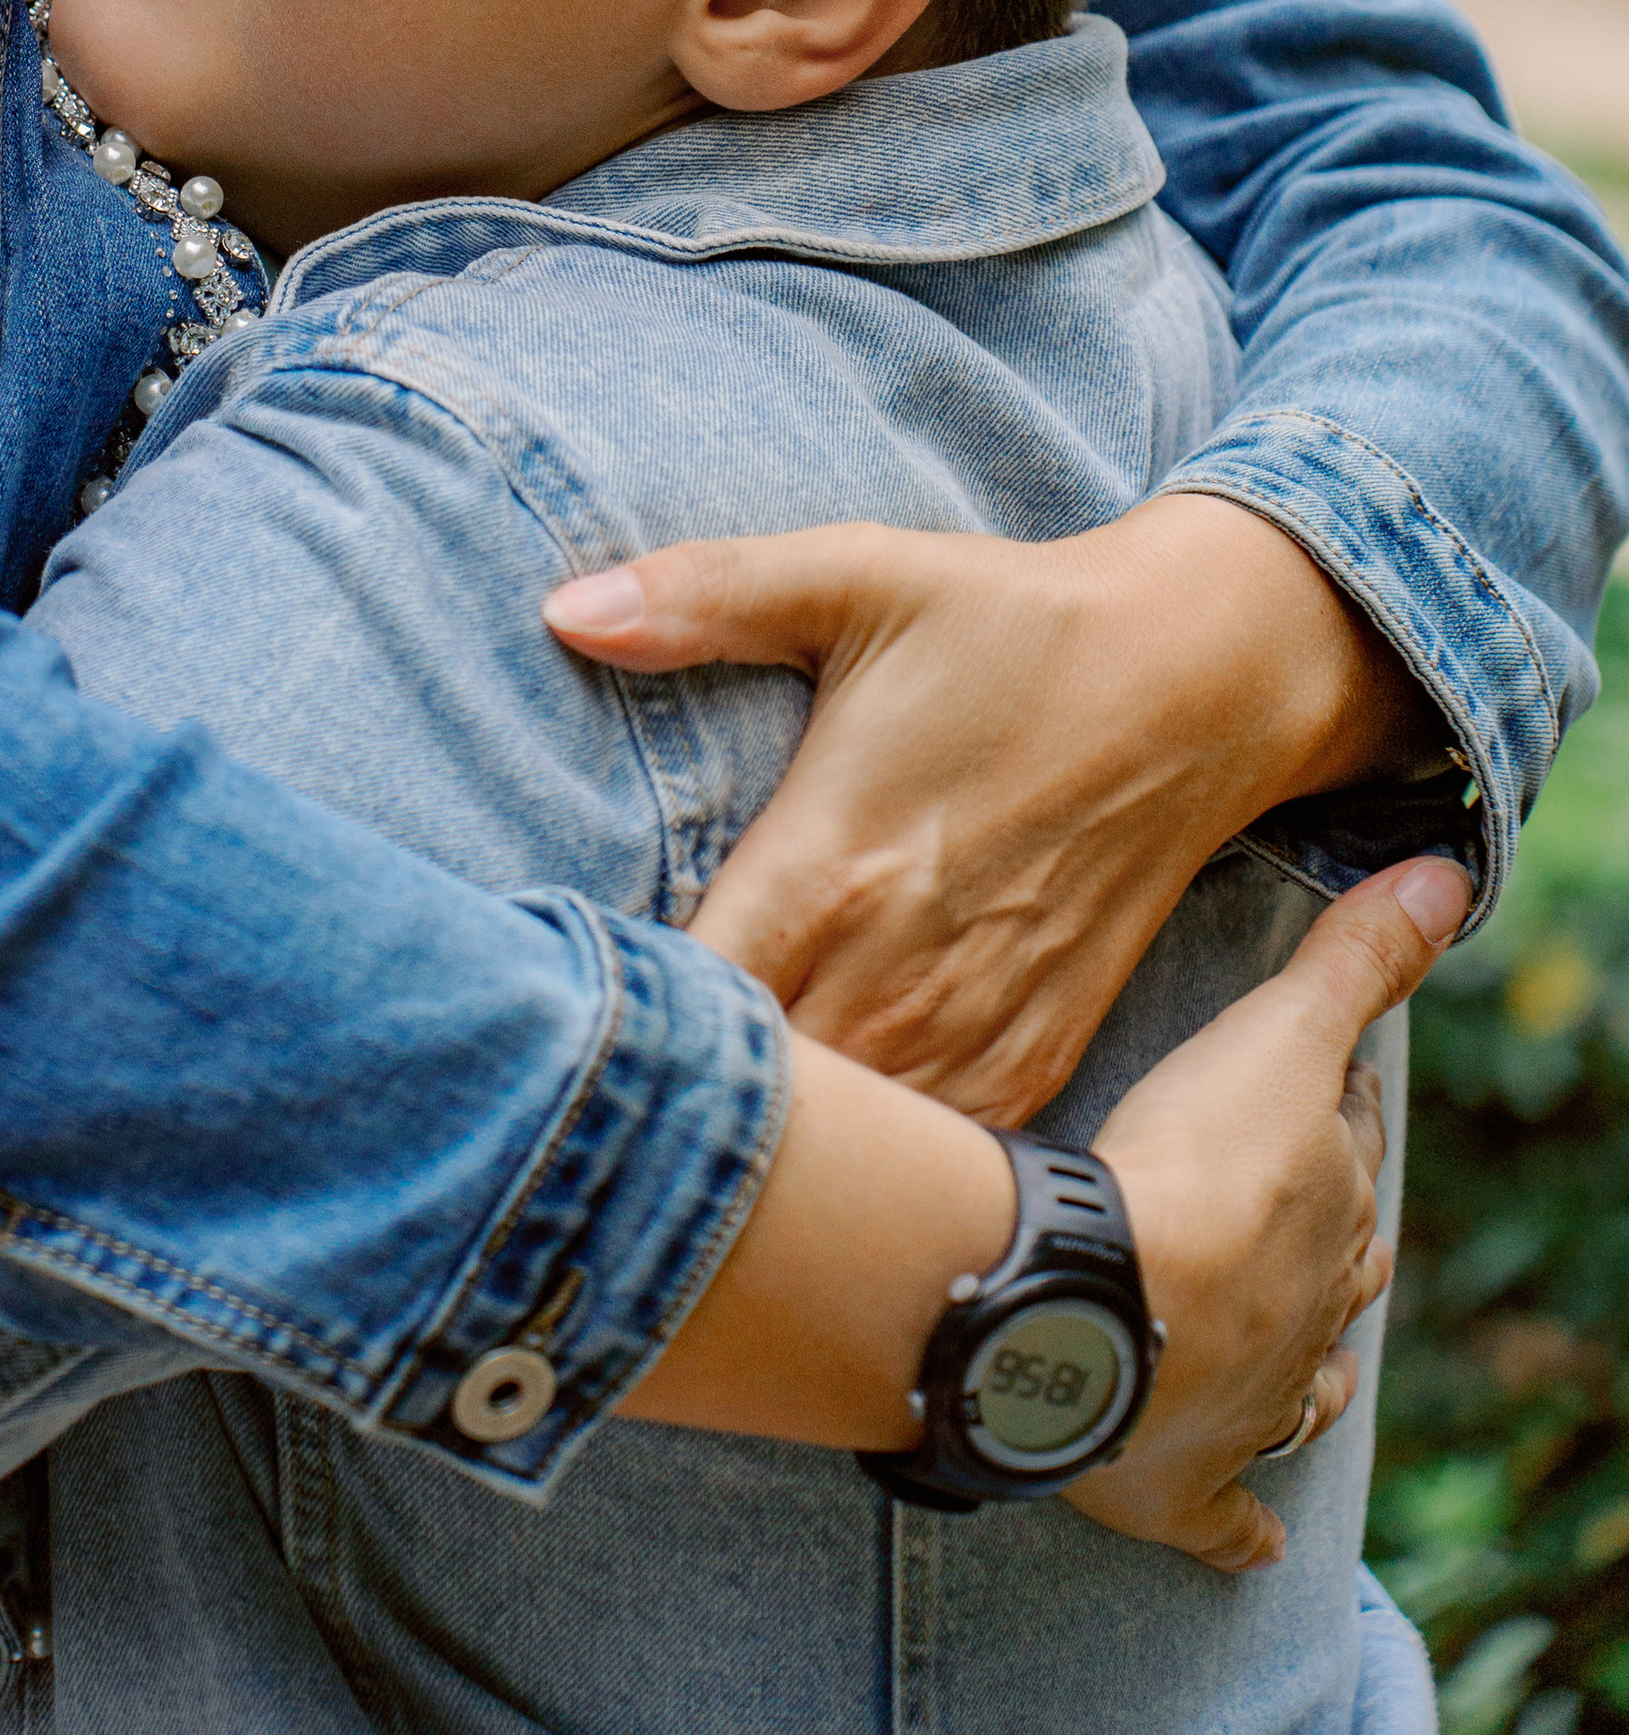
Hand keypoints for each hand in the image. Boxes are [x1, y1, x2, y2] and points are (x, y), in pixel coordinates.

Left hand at [546, 497, 1443, 1120]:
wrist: (1205, 681)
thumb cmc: (1014, 625)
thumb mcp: (859, 575)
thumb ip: (705, 592)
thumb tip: (562, 609)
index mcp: (828, 867)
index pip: (688, 1008)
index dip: (612, 1040)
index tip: (545, 1033)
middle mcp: (896, 971)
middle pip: (756, 1112)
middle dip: (676, 1120)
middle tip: (588, 1115)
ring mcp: (973, 1028)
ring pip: (848, 1156)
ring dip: (774, 1163)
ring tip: (685, 1160)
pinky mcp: (1037, 1056)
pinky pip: (935, 1162)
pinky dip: (876, 1174)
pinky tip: (819, 1166)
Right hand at [1071, 854, 1467, 1570]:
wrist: (1102, 1307)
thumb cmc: (1192, 1164)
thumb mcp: (1280, 1038)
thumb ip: (1356, 959)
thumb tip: (1450, 877)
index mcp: (1327, 1216)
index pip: (1350, 1154)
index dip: (1341, 1119)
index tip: (1332, 1097)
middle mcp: (1303, 1317)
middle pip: (1334, 1269)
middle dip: (1330, 1240)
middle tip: (1308, 1215)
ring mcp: (1245, 1406)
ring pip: (1297, 1390)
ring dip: (1301, 1374)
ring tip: (1307, 1367)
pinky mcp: (1178, 1484)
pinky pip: (1221, 1516)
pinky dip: (1240, 1528)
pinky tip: (1253, 1545)